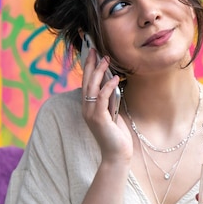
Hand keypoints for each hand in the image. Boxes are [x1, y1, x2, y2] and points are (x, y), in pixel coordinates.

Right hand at [81, 48, 131, 162]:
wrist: (116, 154)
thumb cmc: (116, 135)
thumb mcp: (113, 112)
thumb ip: (110, 99)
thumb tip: (113, 81)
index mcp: (88, 106)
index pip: (86, 83)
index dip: (88, 67)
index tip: (92, 52)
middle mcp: (86, 108)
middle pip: (86, 82)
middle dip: (90, 64)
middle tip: (94, 49)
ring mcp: (91, 114)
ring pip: (92, 88)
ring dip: (99, 72)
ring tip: (106, 59)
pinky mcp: (99, 119)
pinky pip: (102, 98)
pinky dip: (108, 87)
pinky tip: (115, 78)